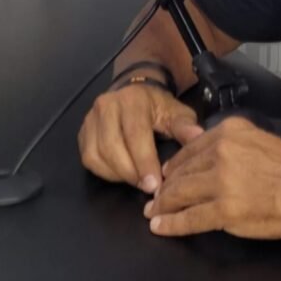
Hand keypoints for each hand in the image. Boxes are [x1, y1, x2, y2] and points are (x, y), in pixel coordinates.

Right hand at [78, 84, 202, 193]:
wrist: (135, 92)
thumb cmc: (158, 106)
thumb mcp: (176, 111)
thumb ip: (185, 126)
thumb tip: (197, 138)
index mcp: (132, 99)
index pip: (135, 134)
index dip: (144, 161)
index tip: (155, 184)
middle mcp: (106, 106)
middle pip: (112, 147)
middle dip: (130, 172)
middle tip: (147, 188)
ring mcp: (90, 120)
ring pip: (97, 155)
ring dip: (117, 174)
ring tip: (137, 182)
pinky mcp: (83, 133)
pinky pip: (89, 159)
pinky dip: (105, 172)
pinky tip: (122, 175)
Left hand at [143, 116, 280, 238]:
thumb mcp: (262, 140)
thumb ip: (236, 144)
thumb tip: (215, 156)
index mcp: (232, 131)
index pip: (191, 148)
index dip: (176, 164)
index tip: (167, 173)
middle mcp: (221, 151)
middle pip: (181, 171)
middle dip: (165, 186)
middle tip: (154, 197)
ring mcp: (220, 181)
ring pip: (179, 193)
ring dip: (162, 205)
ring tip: (154, 212)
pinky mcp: (223, 210)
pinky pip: (188, 219)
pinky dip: (171, 224)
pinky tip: (161, 227)